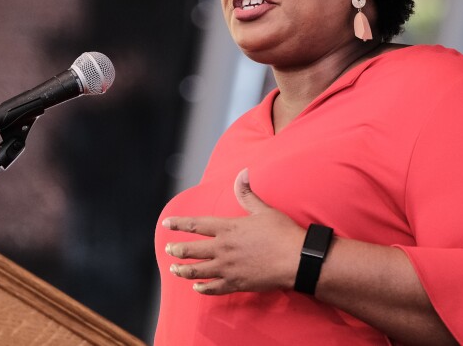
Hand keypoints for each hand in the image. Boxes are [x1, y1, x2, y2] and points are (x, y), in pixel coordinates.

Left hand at [162, 168, 305, 294]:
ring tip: (174, 269)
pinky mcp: (237, 283)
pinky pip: (214, 288)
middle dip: (177, 249)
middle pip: (192, 250)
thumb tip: (242, 173)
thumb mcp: (263, 210)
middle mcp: (223, 248)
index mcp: (228, 228)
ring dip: (183, 270)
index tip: (166, 223)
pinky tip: (196, 287)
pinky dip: (203, 288)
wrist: (296, 259)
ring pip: (198, 271)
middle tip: (168, 249)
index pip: (196, 224)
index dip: (179, 224)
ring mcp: (228, 268)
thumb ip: (247, 194)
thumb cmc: (282, 232)